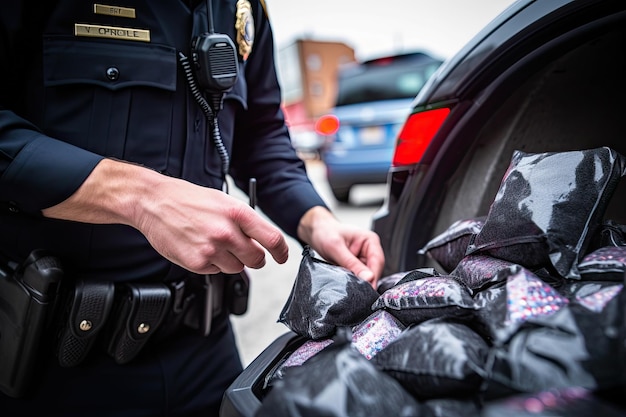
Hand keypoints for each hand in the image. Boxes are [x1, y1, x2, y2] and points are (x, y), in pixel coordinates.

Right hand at [42, 159, 288, 273]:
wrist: (153, 201)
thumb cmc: (187, 199)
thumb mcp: (223, 202)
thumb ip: (244, 222)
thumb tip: (260, 241)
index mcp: (237, 213)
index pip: (272, 239)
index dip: (280, 252)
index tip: (281, 257)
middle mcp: (227, 232)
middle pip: (256, 259)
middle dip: (253, 258)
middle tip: (242, 250)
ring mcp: (211, 249)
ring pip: (236, 268)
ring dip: (229, 260)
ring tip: (212, 243)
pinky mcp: (197, 263)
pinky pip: (215, 272)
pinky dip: (211, 264)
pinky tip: (199, 247)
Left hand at [297, 206, 384, 287]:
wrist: (316, 232)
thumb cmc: (326, 232)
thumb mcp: (337, 248)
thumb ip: (352, 263)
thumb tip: (368, 278)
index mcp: (370, 240)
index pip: (378, 261)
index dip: (374, 276)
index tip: (369, 288)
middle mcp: (369, 250)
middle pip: (374, 270)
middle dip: (366, 281)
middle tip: (357, 290)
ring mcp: (362, 258)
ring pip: (366, 276)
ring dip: (358, 281)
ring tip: (348, 284)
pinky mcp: (355, 266)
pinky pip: (357, 277)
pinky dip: (352, 280)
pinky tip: (346, 281)